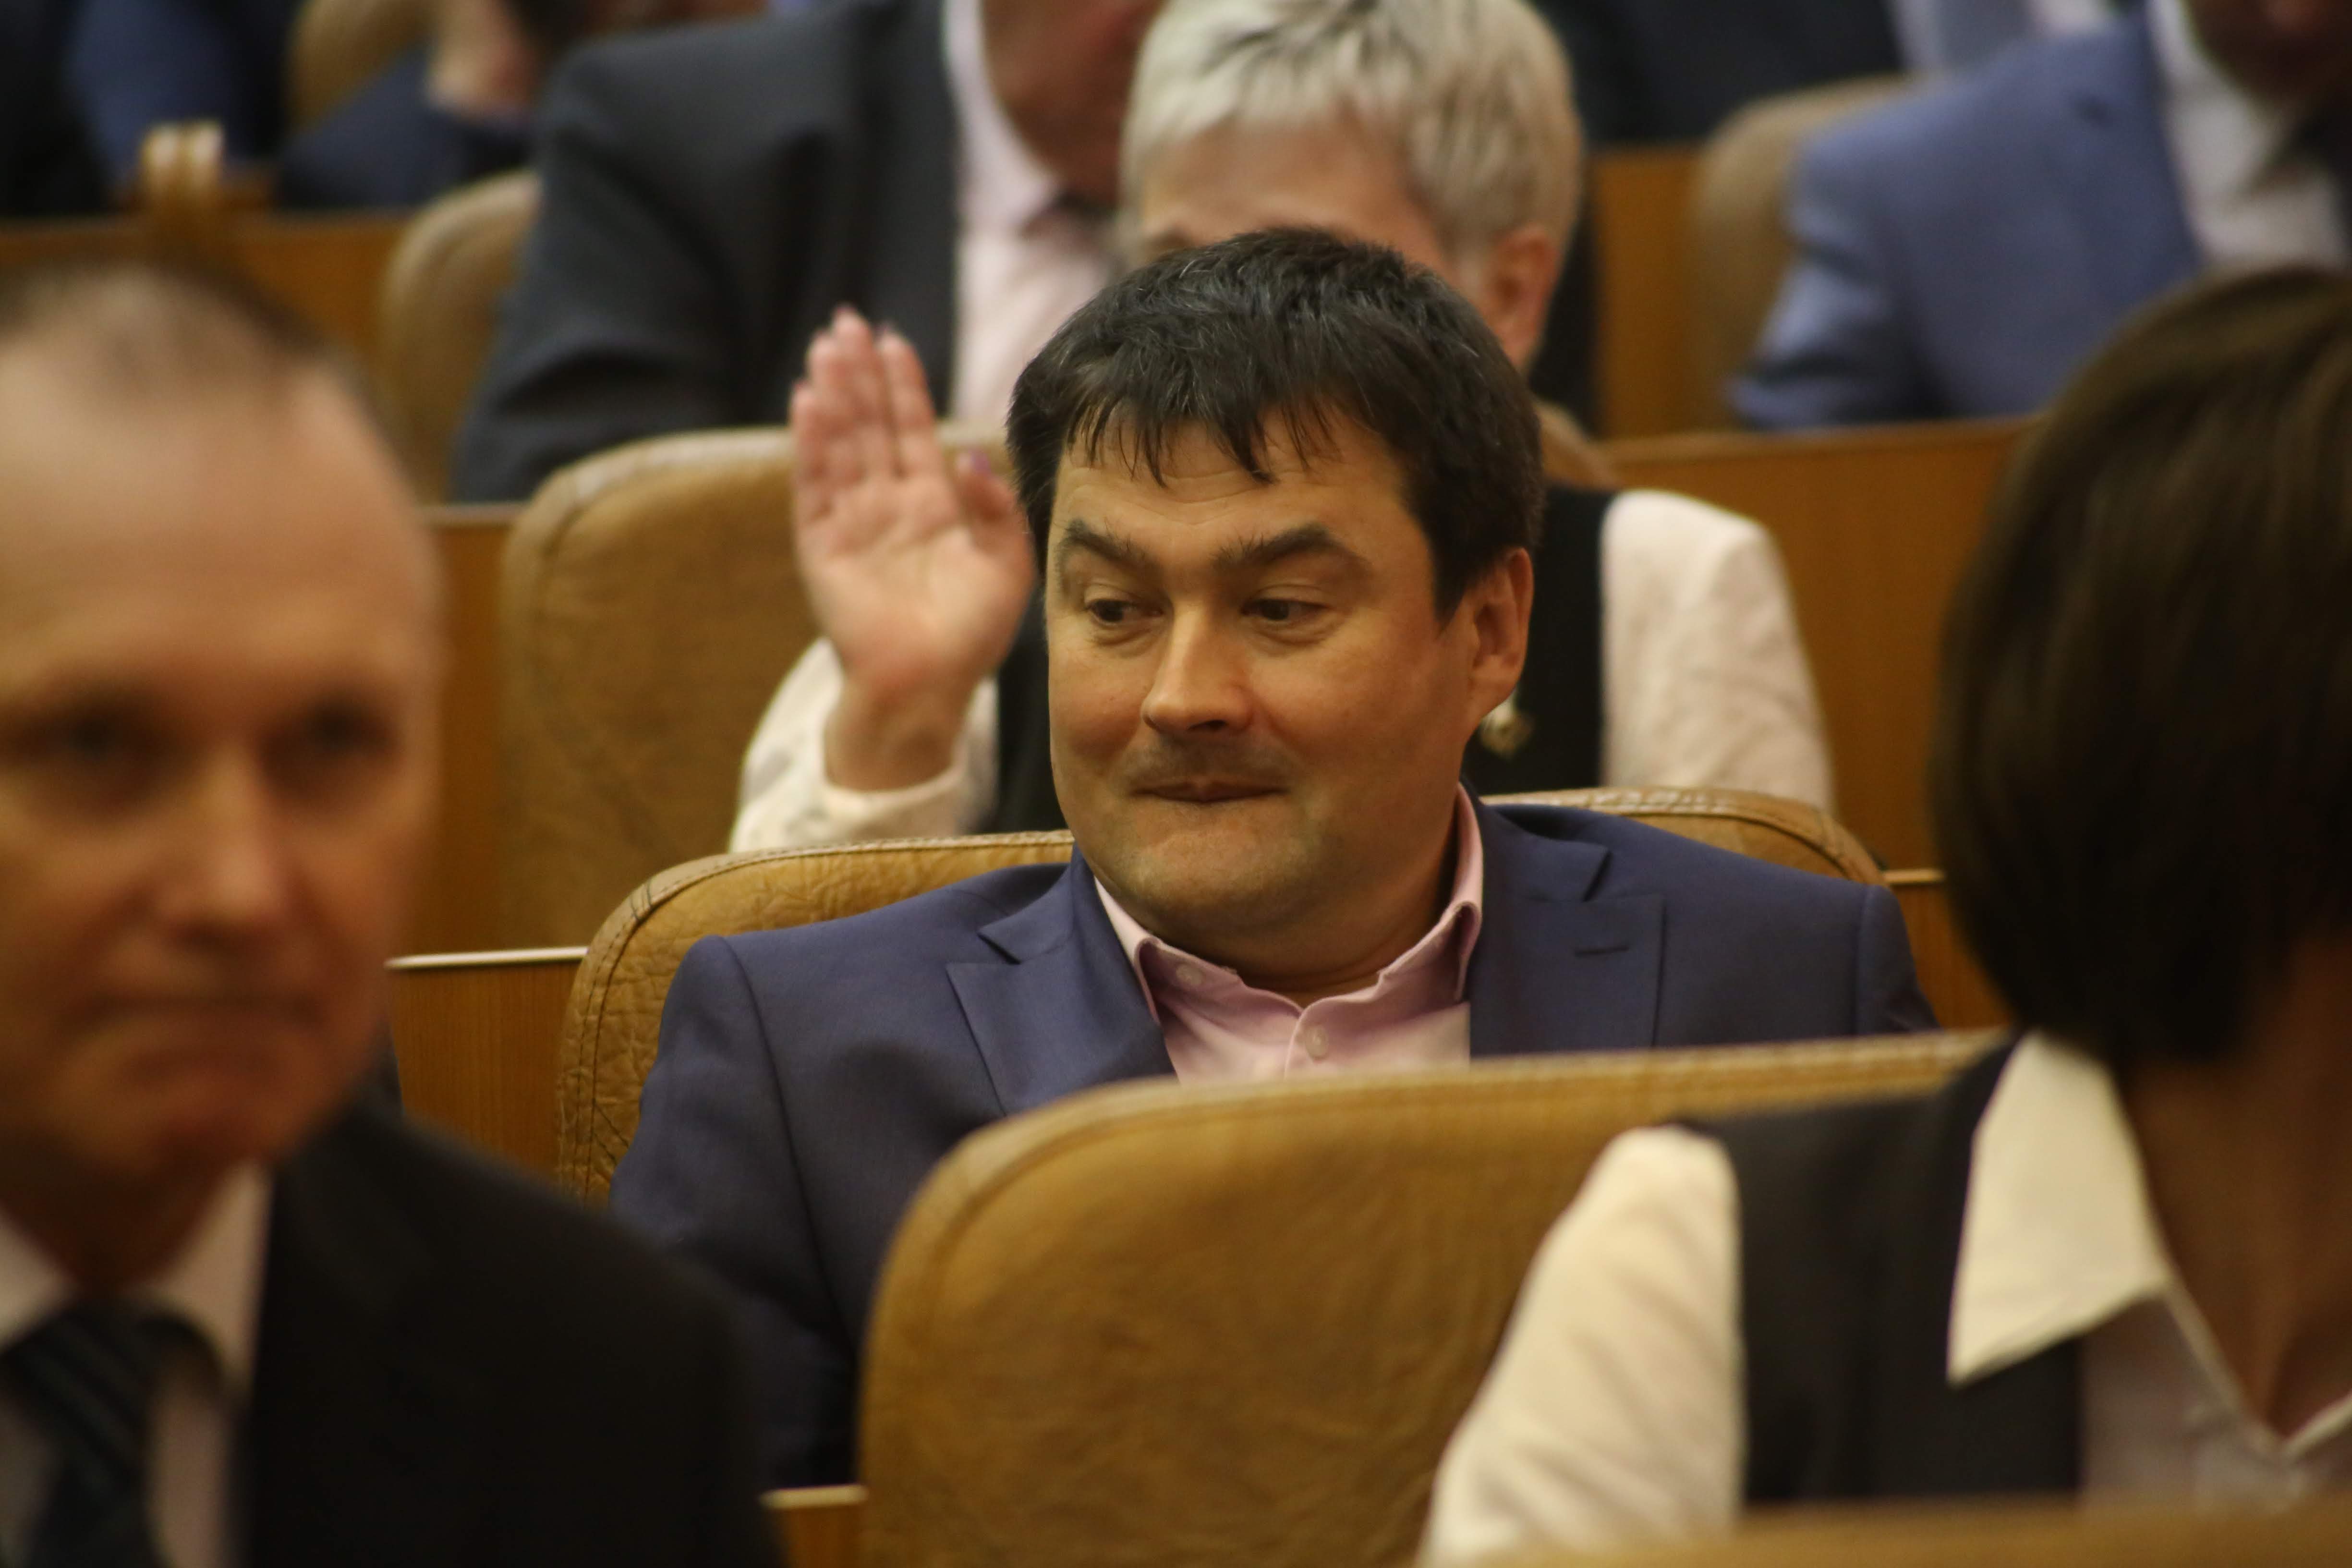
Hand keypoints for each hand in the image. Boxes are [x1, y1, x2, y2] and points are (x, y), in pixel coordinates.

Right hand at [792, 309, 1035, 790]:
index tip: (893, 340)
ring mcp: (852, 523)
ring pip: (841, 445)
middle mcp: (888, 506)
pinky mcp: (823, 547)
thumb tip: (970, 454)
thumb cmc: (971, 637)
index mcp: (932, 505)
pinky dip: (811, 444)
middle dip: (859, 375)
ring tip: (825, 348)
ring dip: (832, 396)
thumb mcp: (1008, 567)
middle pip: (871, 425)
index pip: (913, 430)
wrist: (928, 690)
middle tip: (846, 322)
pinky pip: (815, 485)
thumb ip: (998, 509)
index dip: (903, 386)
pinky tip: (807, 402)